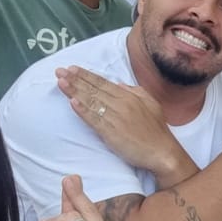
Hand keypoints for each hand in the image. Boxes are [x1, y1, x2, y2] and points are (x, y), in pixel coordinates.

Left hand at [56, 65, 191, 183]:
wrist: (163, 152)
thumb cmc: (157, 131)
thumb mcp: (151, 104)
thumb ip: (135, 92)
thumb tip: (119, 84)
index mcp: (129, 96)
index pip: (103, 83)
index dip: (86, 76)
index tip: (72, 69)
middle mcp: (121, 104)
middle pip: (94, 90)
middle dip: (75, 80)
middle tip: (59, 71)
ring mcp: (115, 118)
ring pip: (91, 102)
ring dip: (74, 91)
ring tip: (61, 83)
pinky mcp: (111, 133)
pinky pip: (94, 120)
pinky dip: (83, 111)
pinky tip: (72, 103)